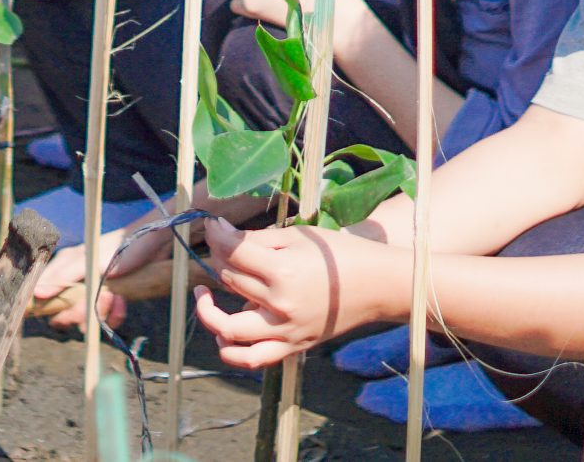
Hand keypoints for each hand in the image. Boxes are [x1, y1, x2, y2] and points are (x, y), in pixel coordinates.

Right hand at [33, 212, 172, 330]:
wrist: (154, 246)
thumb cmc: (120, 247)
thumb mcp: (89, 260)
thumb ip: (63, 276)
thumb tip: (37, 293)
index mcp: (65, 266)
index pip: (44, 292)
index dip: (52, 307)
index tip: (64, 315)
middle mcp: (76, 279)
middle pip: (67, 310)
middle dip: (83, 312)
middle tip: (102, 300)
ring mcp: (92, 290)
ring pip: (87, 317)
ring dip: (102, 313)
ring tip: (117, 299)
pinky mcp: (108, 298)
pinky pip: (104, 318)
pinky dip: (114, 315)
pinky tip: (122, 304)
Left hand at [194, 216, 392, 369]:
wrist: (378, 286)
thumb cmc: (340, 255)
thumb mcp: (299, 237)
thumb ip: (259, 240)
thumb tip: (224, 237)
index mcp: (283, 272)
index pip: (233, 252)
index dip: (216, 234)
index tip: (212, 224)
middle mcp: (280, 306)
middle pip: (230, 281)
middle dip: (218, 258)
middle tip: (221, 246)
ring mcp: (285, 331)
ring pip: (229, 328)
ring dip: (209, 311)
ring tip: (205, 295)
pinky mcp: (292, 347)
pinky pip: (252, 358)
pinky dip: (231, 348)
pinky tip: (223, 330)